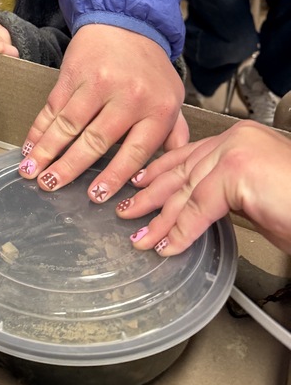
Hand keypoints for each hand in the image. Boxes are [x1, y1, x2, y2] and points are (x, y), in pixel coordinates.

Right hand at [19, 24, 188, 200]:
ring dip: (46, 151)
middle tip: (51, 186)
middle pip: (95, 141)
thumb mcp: (172, 98)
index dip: (113, 176)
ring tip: (31, 172)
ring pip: (68, 124)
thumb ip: (173, 135)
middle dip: (69, 167)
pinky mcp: (74, 72)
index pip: (134, 152)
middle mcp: (128, 97)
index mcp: (157, 109)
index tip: (96, 196)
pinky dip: (38, 128)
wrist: (127, 21)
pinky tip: (29, 146)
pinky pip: (53, 106)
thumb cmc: (149, 66)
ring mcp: (98, 83)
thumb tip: (165, 175)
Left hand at [116, 120, 290, 255]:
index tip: (139, 181)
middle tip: (125, 210)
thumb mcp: (259, 200)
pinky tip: (166, 246)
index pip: (191, 153)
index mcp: (242, 139)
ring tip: (138, 235)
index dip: (161, 170)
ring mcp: (236, 152)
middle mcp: (236, 139)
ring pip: (184, 190)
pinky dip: (180, 231)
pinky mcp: (236, 172)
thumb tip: (201, 210)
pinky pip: (198, 208)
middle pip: (182, 169)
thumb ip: (230, 195)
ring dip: (158, 218)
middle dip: (150, 193)